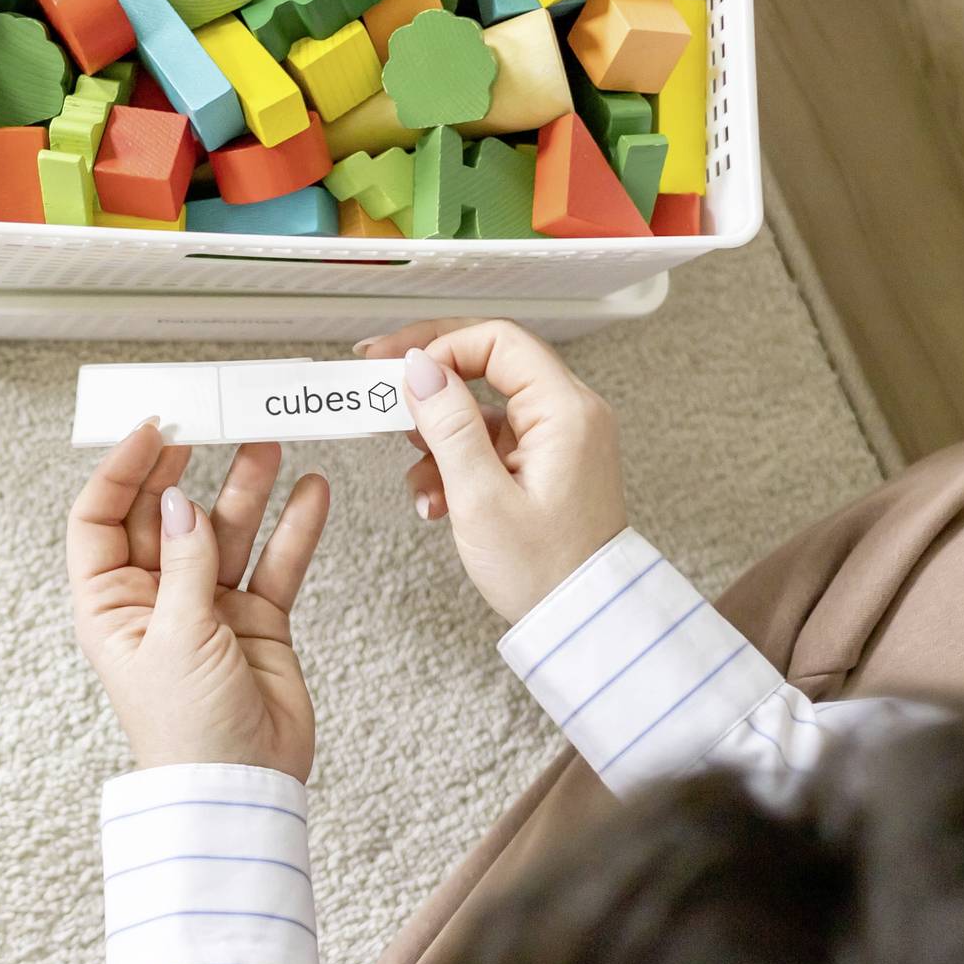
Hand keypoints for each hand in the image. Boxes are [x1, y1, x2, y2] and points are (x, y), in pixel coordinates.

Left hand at [67, 424, 330, 778]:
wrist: (240, 789)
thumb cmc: (186, 730)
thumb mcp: (175, 639)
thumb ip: (183, 565)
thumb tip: (180, 502)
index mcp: (109, 604)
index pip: (102, 518)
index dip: (122, 471)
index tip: (154, 430)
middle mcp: (154, 598)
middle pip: (165, 514)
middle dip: (186, 465)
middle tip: (212, 418)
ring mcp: (207, 607)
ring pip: (223, 531)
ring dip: (245, 487)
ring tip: (268, 441)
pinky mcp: (256, 621)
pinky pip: (273, 563)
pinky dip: (292, 528)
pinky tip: (310, 490)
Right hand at [357, 319, 625, 623]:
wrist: (581, 622)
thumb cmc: (545, 571)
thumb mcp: (481, 499)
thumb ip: (449, 426)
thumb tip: (420, 369)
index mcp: (565, 411)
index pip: (497, 341)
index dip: (439, 344)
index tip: (392, 365)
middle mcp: (570, 414)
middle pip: (489, 365)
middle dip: (431, 382)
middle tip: (382, 389)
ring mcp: (559, 439)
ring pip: (484, 409)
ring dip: (440, 436)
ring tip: (419, 478)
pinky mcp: (546, 464)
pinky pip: (492, 442)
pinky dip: (458, 462)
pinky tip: (437, 498)